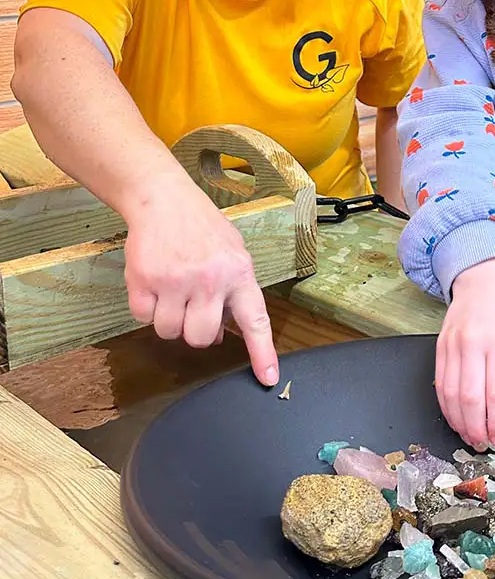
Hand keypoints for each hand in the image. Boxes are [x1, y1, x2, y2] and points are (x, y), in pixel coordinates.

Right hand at [123, 178, 278, 386]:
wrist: (164, 199)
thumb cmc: (202, 228)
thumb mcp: (231, 253)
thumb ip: (231, 292)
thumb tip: (220, 334)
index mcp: (239, 273)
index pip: (255, 321)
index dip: (262, 353)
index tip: (268, 379)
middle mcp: (210, 280)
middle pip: (200, 338)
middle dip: (194, 331)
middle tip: (191, 308)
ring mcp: (176, 281)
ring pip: (169, 332)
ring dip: (168, 319)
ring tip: (172, 290)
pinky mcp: (145, 280)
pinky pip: (143, 318)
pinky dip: (145, 308)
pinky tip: (154, 283)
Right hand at [437, 258, 494, 449]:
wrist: (480, 283)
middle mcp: (473, 344)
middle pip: (470, 398)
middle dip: (476, 428)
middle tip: (483, 443)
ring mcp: (452, 345)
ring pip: (451, 394)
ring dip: (459, 421)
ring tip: (469, 436)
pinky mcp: (439, 347)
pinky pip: (439, 383)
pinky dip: (446, 406)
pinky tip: (455, 417)